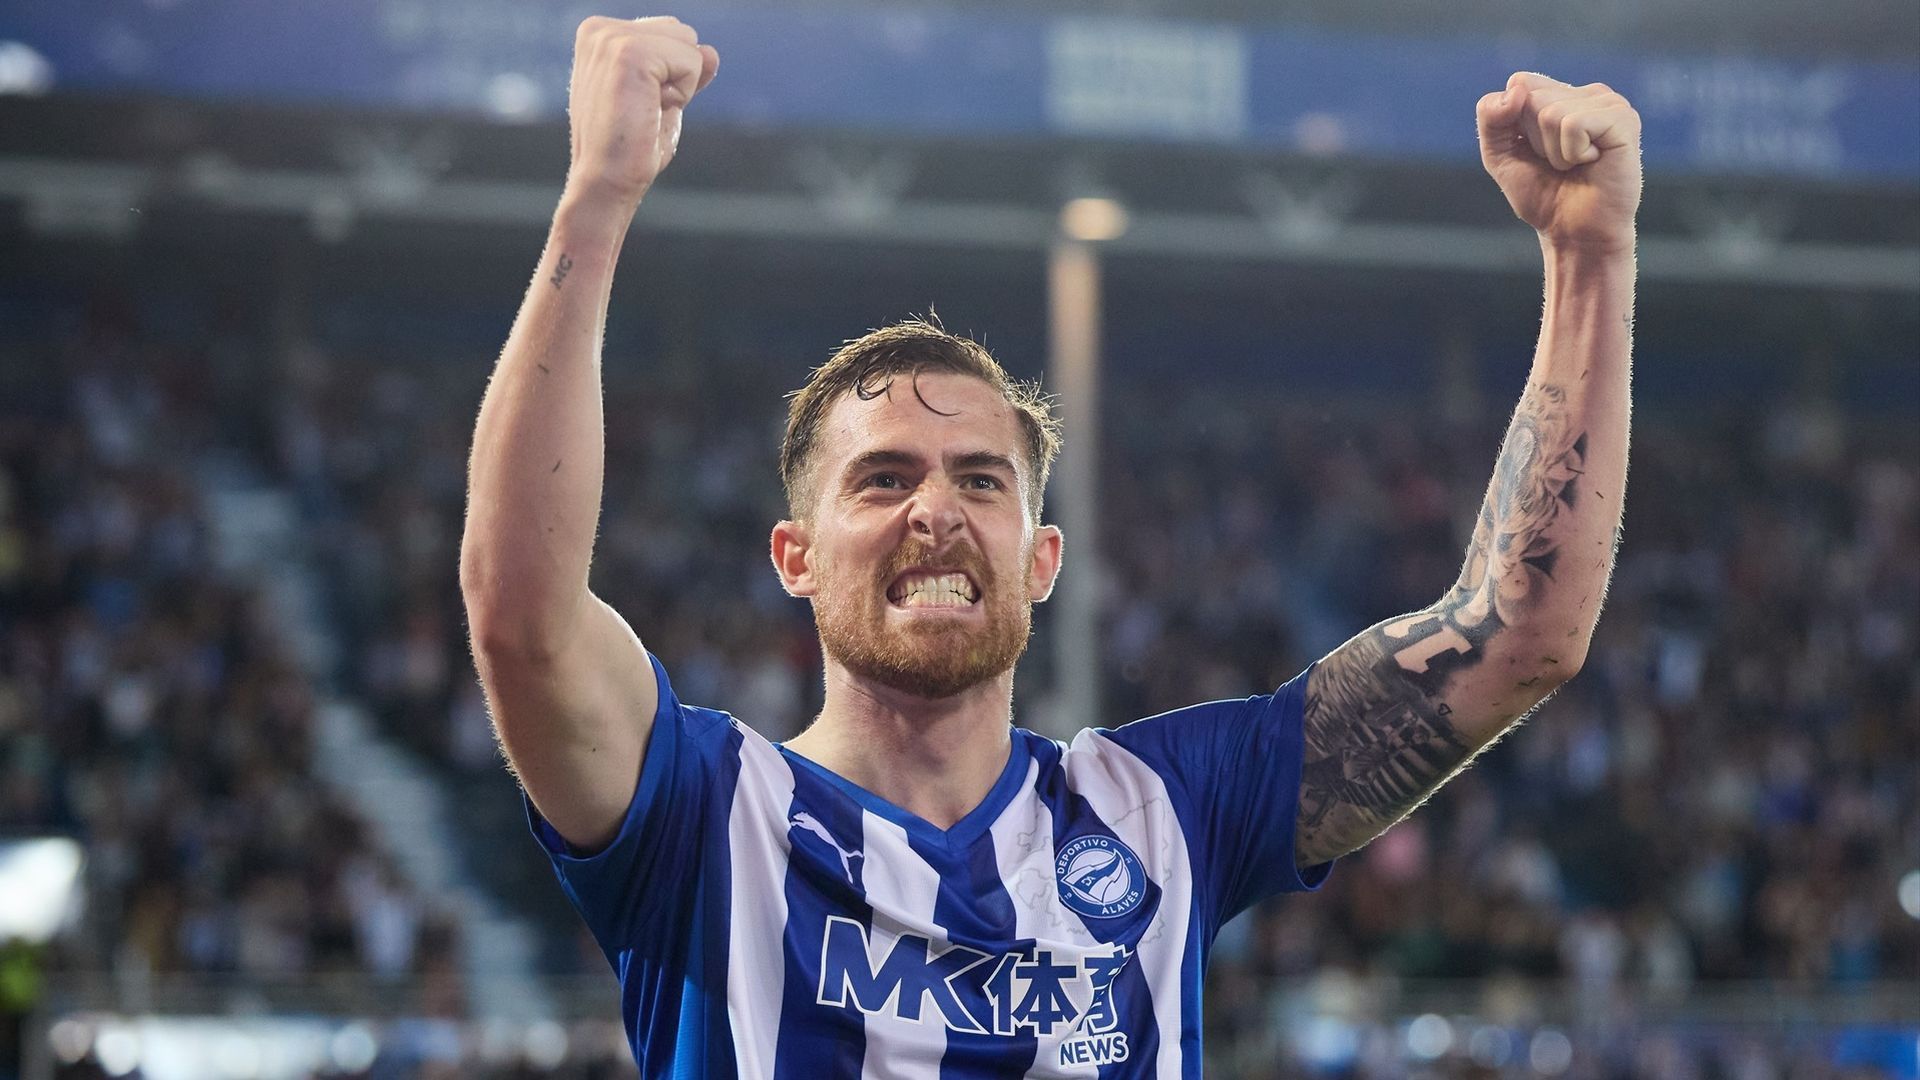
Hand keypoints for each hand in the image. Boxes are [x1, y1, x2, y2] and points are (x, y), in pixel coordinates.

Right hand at [563, 16, 719, 213]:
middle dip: (678, 76)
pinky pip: (691, 61)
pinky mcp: (629, 53)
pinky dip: (682, 94)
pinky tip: (650, 112)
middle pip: (682, 33)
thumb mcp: (662, 100)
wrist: (605, 181)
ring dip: (680, 86)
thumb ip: (684, 70)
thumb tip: (711, 51)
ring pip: (689, 45)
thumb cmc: (629, 149)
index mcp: (600, 35)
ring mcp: (611, 38)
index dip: (670, 75)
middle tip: (643, 110)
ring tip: (645, 111)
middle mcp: (600, 29)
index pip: (669, 32)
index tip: (638, 104)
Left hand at [1477, 72, 1641, 254]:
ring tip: (1575, 165)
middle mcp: (1587, 93)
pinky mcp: (1623, 119)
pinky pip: (1573, 124)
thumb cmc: (1543, 195)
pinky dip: (1571, 153)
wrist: (1575, 233)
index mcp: (1562, 95)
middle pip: (1531, 98)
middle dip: (1533, 141)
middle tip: (1559, 163)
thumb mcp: (1500, 155)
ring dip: (1553, 152)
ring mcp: (1609, 103)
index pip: (1519, 83)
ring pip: (1551, 112)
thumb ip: (1491, 117)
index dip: (1513, 123)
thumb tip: (1516, 90)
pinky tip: (1591, 162)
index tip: (1533, 151)